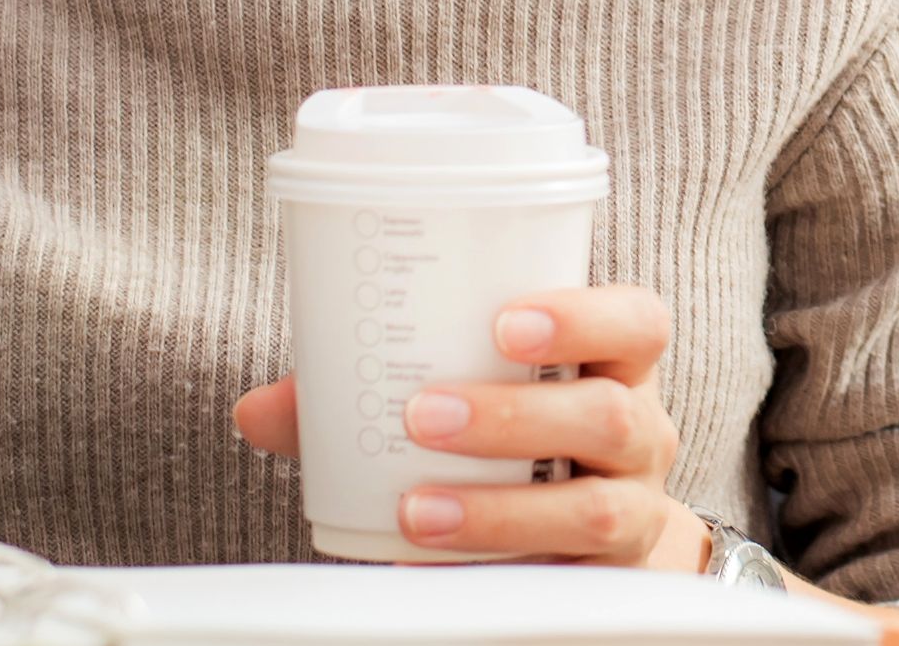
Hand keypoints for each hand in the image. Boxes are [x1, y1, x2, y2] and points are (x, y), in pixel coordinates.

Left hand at [231, 286, 706, 568]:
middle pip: (610, 415)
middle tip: (424, 415)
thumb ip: (369, 393)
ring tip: (416, 508)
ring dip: (498, 509)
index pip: (637, 323)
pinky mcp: (606, 580)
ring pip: (594, 509)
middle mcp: (640, 434)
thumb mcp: (469, 393)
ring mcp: (633, 510)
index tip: (505, 322)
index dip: (584, 316)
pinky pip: (564, 582)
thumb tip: (258, 411)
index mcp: (617, 365)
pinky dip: (491, 572)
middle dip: (514, 416)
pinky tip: (427, 568)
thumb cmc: (516, 437)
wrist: (584, 533)